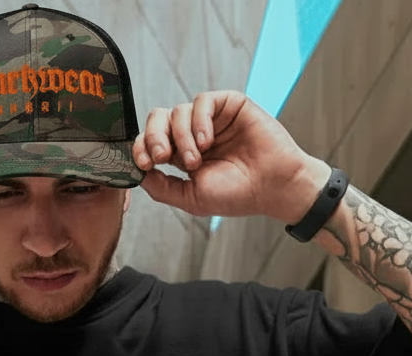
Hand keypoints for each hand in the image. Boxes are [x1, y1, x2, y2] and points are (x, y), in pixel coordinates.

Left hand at [132, 91, 330, 223]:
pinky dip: (199, 120)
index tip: (146, 164)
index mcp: (182, 155)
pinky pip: (202, 101)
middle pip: (158, 119)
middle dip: (154, 137)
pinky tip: (207, 141)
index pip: (151, 142)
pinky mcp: (228, 104)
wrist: (271, 186)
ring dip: (182, 137)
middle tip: (163, 157)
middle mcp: (193, 133)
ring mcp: (210, 118)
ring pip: (178, 112)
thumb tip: (139, 174)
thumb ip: (162, 188)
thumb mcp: (191, 198)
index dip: (142, 148)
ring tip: (197, 160)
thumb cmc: (237, 195)